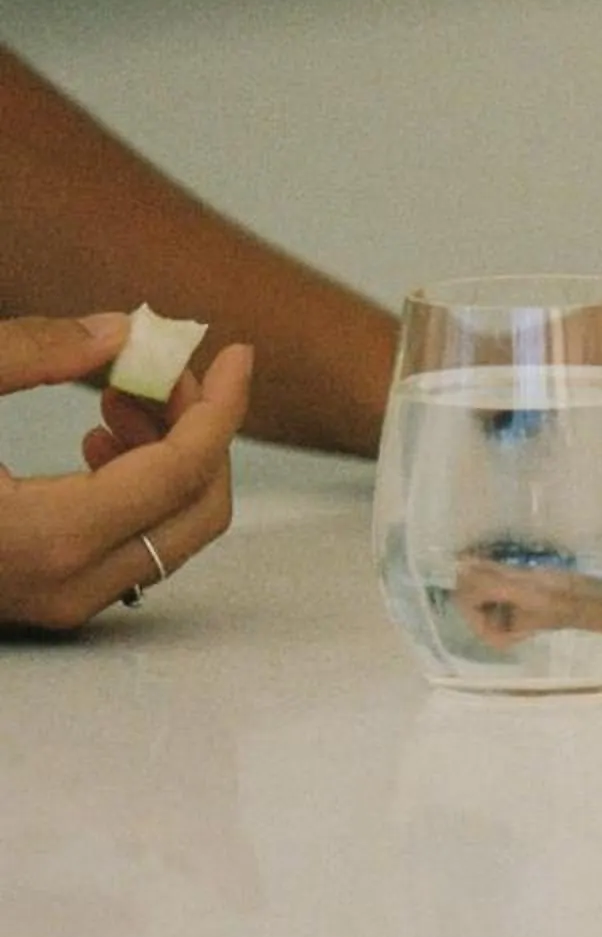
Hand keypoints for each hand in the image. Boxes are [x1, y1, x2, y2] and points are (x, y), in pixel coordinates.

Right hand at [0, 314, 251, 630]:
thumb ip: (28, 353)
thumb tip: (124, 330)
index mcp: (43, 539)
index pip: (181, 470)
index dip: (221, 406)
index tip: (239, 352)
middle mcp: (64, 588)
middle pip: (198, 508)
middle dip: (199, 430)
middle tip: (165, 369)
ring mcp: (60, 606)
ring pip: (173, 532)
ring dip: (169, 455)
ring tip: (118, 395)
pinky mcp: (49, 602)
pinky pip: (135, 547)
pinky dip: (140, 489)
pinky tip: (97, 438)